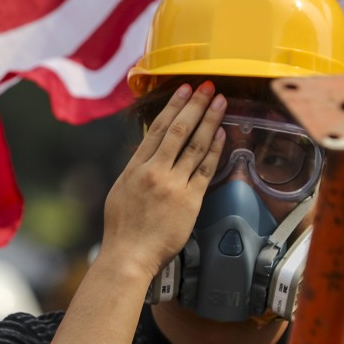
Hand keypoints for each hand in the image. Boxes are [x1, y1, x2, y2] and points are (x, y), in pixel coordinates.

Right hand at [101, 81, 225, 278]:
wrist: (129, 255)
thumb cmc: (122, 229)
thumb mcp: (121, 192)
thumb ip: (136, 171)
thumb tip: (150, 154)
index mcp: (135, 169)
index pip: (157, 130)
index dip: (173, 107)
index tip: (183, 91)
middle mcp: (154, 172)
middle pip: (179, 131)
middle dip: (195, 105)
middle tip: (208, 87)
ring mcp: (173, 185)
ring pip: (195, 145)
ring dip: (210, 121)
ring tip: (221, 103)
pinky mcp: (189, 200)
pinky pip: (205, 169)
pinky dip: (214, 149)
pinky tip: (222, 134)